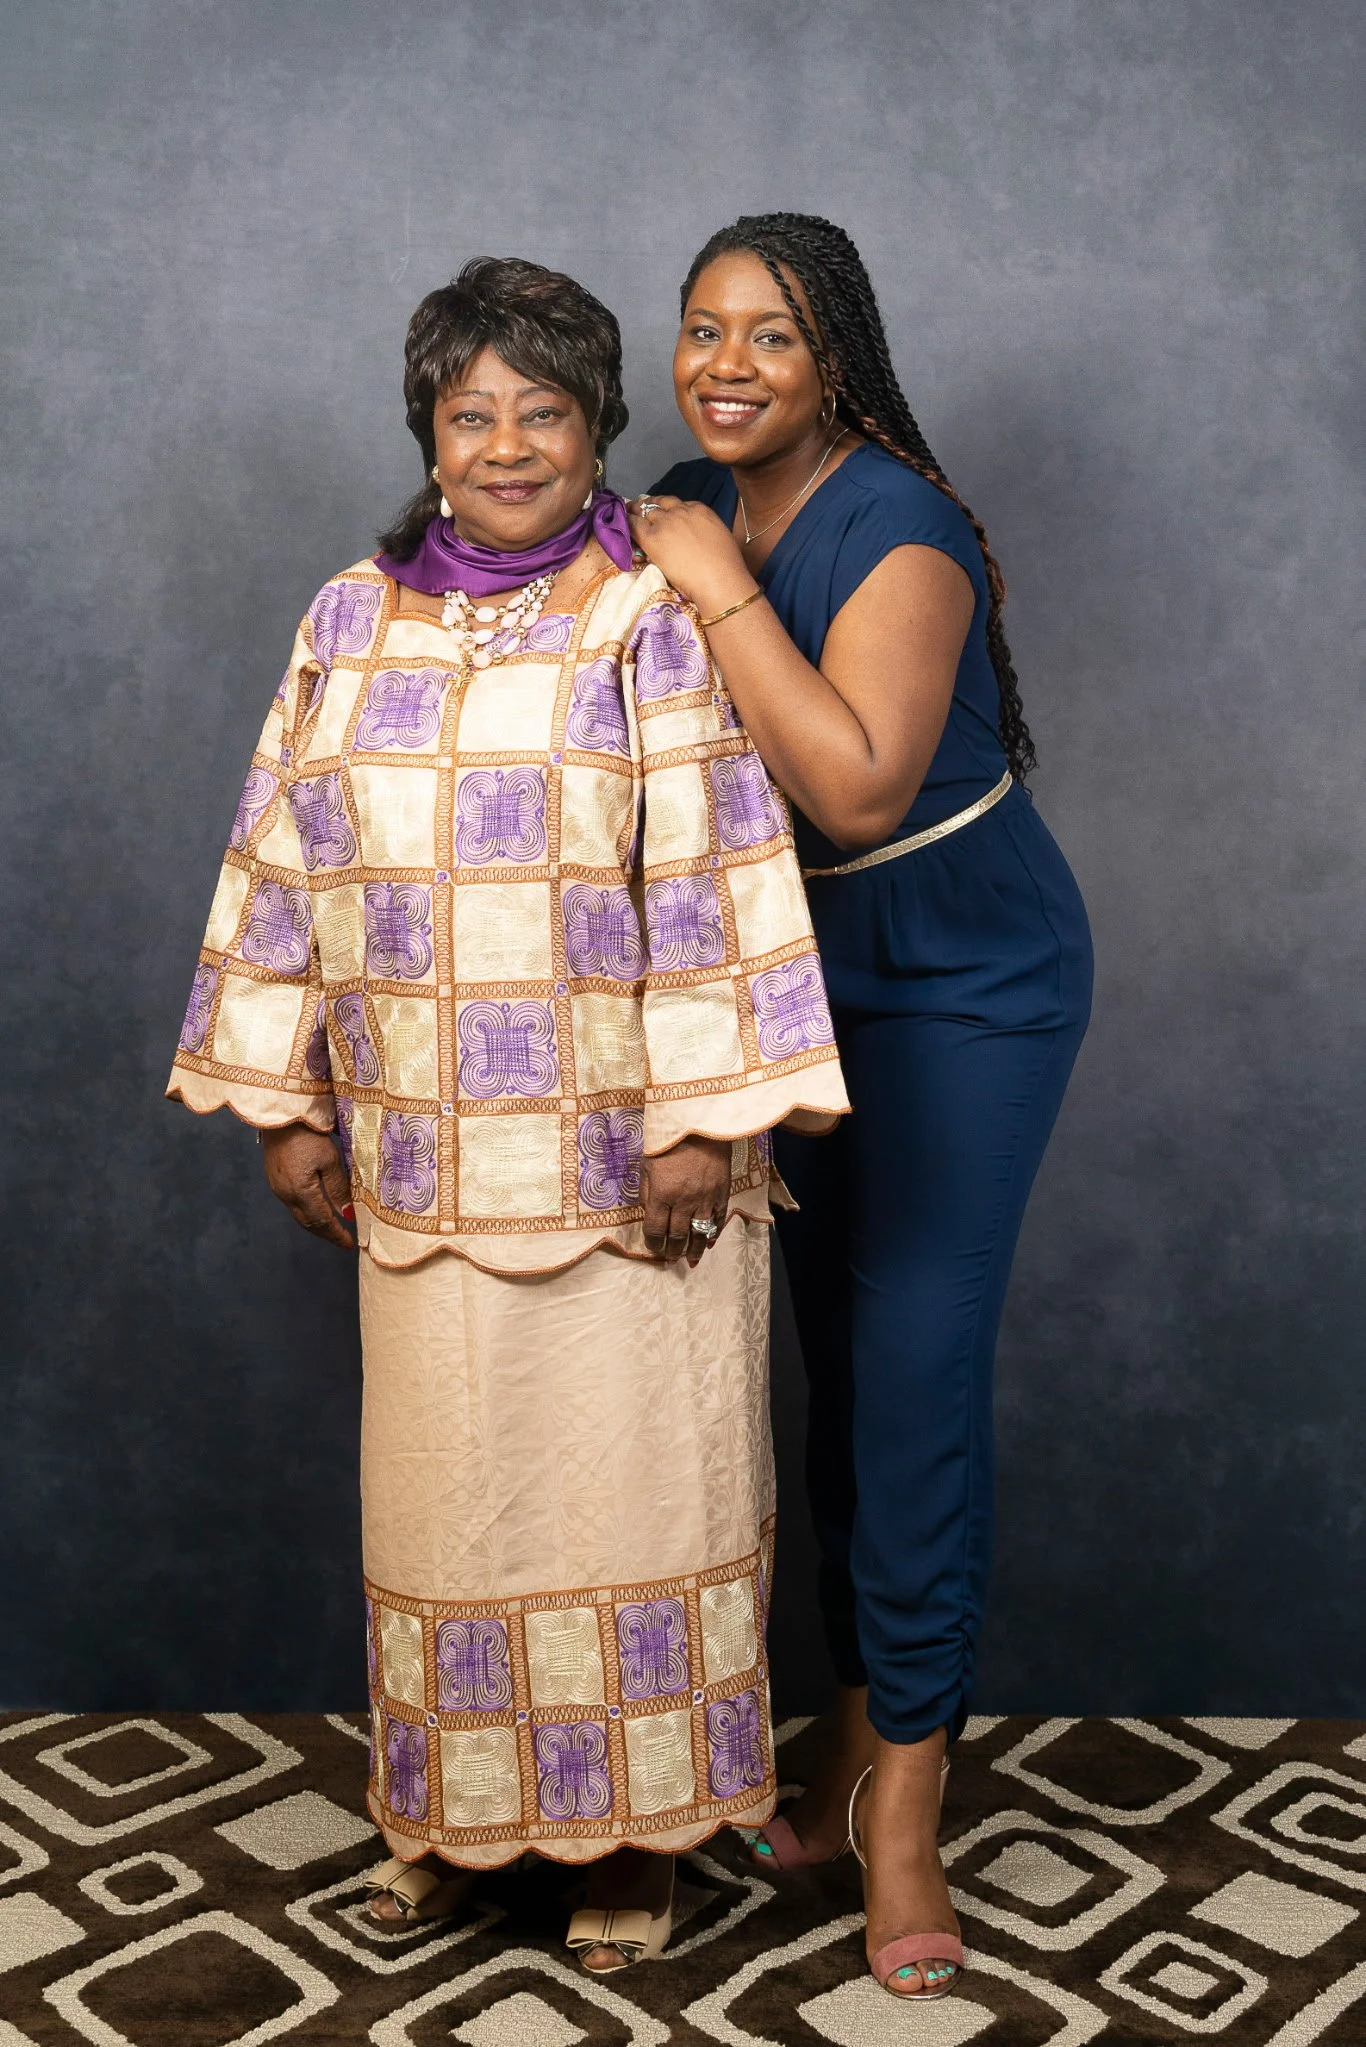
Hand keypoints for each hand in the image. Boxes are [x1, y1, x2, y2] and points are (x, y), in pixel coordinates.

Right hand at [261, 1125, 355, 1248]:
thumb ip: (338, 1189)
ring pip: (299, 1215)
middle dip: (326, 1234)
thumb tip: (347, 1215)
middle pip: (308, 1223)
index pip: (322, 1222)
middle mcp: (286, 1194)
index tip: (350, 1244)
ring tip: (333, 1229)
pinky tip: (316, 1210)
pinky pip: (292, 1204)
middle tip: (343, 1240)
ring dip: (316, 1225)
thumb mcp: (330, 1160)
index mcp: (301, 1192)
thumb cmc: (308, 1134)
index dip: (336, 1235)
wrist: (281, 1115)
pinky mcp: (275, 1179)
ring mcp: (278, 1188)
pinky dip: (307, 1213)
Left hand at [628, 496, 756, 616]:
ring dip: (633, 512)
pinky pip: (633, 526)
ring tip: (625, 514)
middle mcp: (681, 511)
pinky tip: (619, 526)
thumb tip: (699, 540)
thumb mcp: (719, 539)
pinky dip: (625, 524)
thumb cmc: (727, 568)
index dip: (666, 509)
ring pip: (643, 511)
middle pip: (659, 503)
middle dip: (648, 505)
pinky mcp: (652, 538)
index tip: (661, 514)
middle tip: (638, 509)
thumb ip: (706, 533)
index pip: (677, 504)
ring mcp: (665, 523)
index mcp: (700, 510)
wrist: (720, 580)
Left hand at [641, 1134, 731, 1264]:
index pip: (655, 1230)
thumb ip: (646, 1192)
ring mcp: (705, 1198)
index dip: (653, 1244)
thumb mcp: (646, 1164)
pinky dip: (714, 1234)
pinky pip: (718, 1220)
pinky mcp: (721, 1193)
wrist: (700, 1123)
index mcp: (661, 1194)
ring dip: (694, 1250)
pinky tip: (709, 1243)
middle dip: (672, 1252)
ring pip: (700, 1234)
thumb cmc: (668, 1141)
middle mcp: (683, 1201)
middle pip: (677, 1237)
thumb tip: (647, 1214)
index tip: (653, 1249)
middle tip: (670, 1259)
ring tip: (690, 1261)